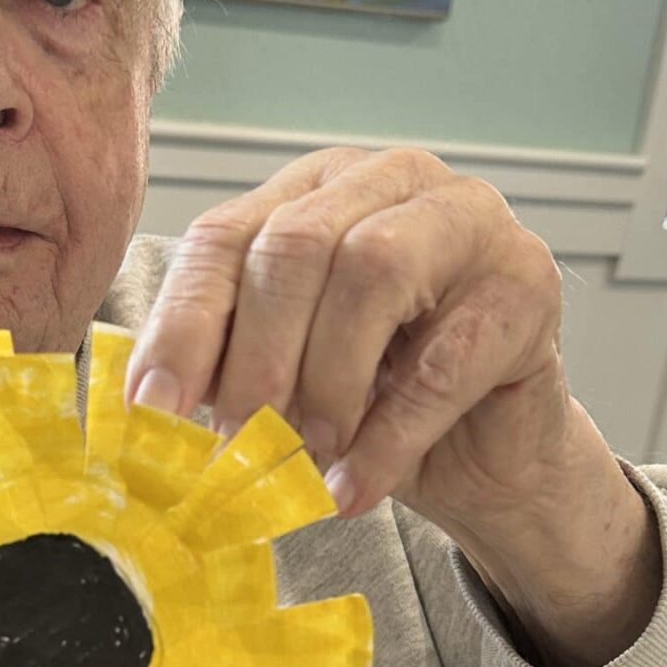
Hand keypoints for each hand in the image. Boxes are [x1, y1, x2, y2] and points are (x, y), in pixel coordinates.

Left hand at [125, 147, 659, 666]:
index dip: (183, 327)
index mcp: (313, 189)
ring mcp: (467, 219)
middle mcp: (389, 180)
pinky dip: (388, 437)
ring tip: (305, 459)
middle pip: (296, 245)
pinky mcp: (526, 284)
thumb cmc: (380, 400)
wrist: (488, 451)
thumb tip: (141, 412)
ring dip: (326, 384)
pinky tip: (355, 486)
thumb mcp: (284, 379)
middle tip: (236, 446)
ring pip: (371, 273)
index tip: (150, 413)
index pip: (226, 236)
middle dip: (255, 360)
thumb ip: (223, 368)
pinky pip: (445, 359)